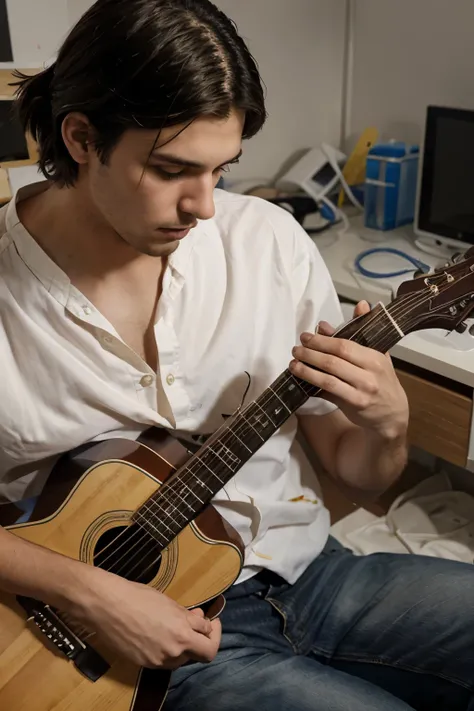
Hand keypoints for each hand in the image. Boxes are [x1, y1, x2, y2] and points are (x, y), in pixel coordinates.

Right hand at [69, 566, 221, 668]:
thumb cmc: (137, 597)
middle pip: (201, 655)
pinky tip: (161, 634)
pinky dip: (168, 649)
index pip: (210, 640)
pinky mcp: (144, 664)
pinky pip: (165, 660)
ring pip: (182, 658)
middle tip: (201, 626)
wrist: (107, 606)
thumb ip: (186, 616)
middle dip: (204, 640)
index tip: (210, 620)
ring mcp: (158, 660)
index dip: (213, 628)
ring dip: (185, 645)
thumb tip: (198, 620)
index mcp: (182, 633)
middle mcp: (173, 651)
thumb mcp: (169, 603)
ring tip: (177, 627)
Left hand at [290, 301, 408, 439]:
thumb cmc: (384, 380)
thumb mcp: (380, 353)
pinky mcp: (351, 406)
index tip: (306, 336)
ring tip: (293, 364)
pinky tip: (301, 380)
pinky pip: (328, 394)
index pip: (344, 346)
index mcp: (374, 358)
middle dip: (310, 353)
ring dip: (306, 371)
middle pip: (333, 362)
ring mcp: (359, 393)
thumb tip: (359, 304)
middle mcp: (368, 375)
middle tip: (296, 349)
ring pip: (327, 379)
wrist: (393, 413)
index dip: (322, 341)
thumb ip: (366, 329)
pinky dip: (313, 386)